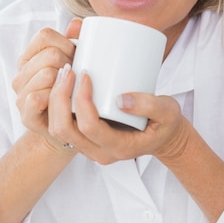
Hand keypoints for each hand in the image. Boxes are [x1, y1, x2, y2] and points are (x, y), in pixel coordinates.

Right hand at [11, 19, 81, 148]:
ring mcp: (21, 95)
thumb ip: (74, 41)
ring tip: (73, 91)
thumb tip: (78, 23)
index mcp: (29, 58)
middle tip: (78, 78)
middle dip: (71, 64)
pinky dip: (53, 98)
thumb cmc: (72, 94)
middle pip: (50, 55)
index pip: (44, 35)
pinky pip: (38, 97)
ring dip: (66, 83)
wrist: (69, 130)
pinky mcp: (26, 115)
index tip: (77, 57)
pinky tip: (65, 103)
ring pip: (46, 74)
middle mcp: (21, 75)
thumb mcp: (74, 64)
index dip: (66, 42)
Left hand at [48, 69, 190, 163]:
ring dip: (54, 100)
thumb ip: (151, 105)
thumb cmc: (165, 124)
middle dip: (60, 98)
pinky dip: (56, 104)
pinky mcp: (84, 138)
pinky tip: (61, 82)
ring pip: (58, 129)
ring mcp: (89, 147)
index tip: (85, 75)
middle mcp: (99, 151)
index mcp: (119, 147)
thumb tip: (120, 99)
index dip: (82, 100)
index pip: (89, 127)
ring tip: (63, 73)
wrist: (163, 137)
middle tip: (68, 70)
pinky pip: (60, 125)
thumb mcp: (168, 112)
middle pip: (64, 130)